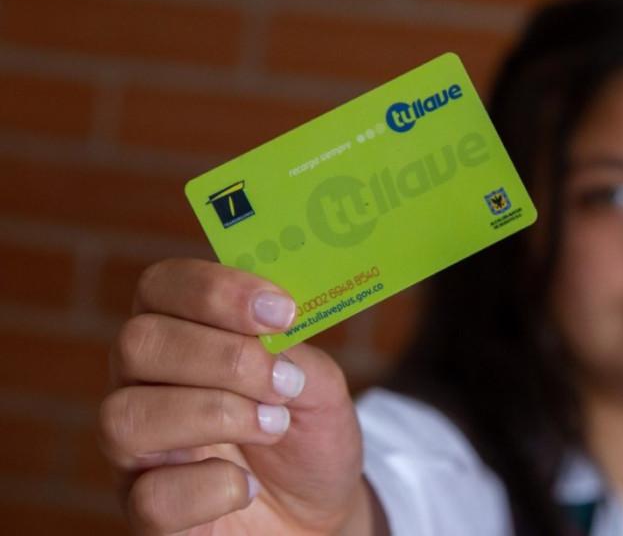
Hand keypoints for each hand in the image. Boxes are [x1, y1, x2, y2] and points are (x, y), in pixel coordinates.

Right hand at [98, 258, 385, 534]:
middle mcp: (144, 384)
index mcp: (181, 334)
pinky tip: (248, 485)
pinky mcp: (147, 511)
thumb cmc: (307, 434)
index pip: (161, 286)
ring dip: (215, 415)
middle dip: (224, 358)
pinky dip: (210, 488)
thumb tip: (271, 336)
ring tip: (274, 425)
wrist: (320, 511)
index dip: (216, 291)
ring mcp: (138, 450)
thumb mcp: (319, 385)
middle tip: (283, 383)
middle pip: (138, 343)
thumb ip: (294, 354)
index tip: (282, 312)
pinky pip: (149, 497)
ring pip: (126, 417)